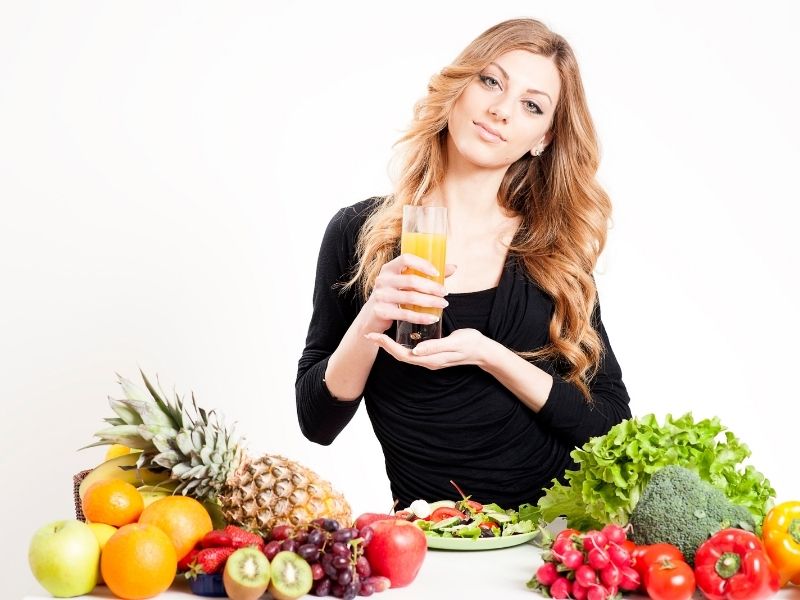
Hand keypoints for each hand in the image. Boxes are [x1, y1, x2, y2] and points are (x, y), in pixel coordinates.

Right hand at [360, 254, 455, 334]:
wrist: (371, 317)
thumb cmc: (393, 296)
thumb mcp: (405, 283)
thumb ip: (426, 274)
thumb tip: (453, 267)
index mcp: (389, 268)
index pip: (406, 259)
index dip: (423, 264)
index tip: (437, 272)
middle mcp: (382, 280)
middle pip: (411, 280)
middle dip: (432, 287)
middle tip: (445, 293)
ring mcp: (380, 296)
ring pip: (410, 298)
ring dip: (430, 302)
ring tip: (443, 304)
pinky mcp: (381, 311)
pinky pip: (405, 314)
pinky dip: (421, 317)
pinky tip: (433, 318)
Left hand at [364, 328, 491, 369]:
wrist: (484, 351)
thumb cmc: (470, 344)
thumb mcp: (454, 343)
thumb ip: (435, 346)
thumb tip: (416, 350)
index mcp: (430, 359)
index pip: (402, 354)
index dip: (386, 345)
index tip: (374, 335)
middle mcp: (427, 361)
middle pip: (399, 354)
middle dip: (384, 345)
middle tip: (370, 333)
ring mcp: (429, 358)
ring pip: (404, 353)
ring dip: (391, 344)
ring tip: (380, 333)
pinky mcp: (432, 353)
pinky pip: (412, 350)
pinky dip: (402, 342)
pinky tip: (399, 334)